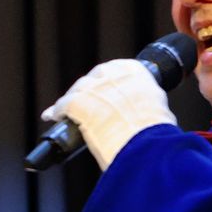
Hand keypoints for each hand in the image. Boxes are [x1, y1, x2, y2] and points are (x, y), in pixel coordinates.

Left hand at [42, 58, 174, 169]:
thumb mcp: (157, 108)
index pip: (117, 68)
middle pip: (93, 78)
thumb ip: (146, 102)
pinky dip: (57, 110)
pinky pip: (63, 104)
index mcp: (138, 73)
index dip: (106, 80)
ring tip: (65, 111)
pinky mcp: (78, 103)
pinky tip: (54, 117)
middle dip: (87, 90)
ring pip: (77, 90)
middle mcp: (114, 76)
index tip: (102, 88)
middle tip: (85, 103)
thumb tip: (144, 113)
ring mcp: (95, 88)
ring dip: (71, 100)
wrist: (143, 143)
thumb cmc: (153, 133)